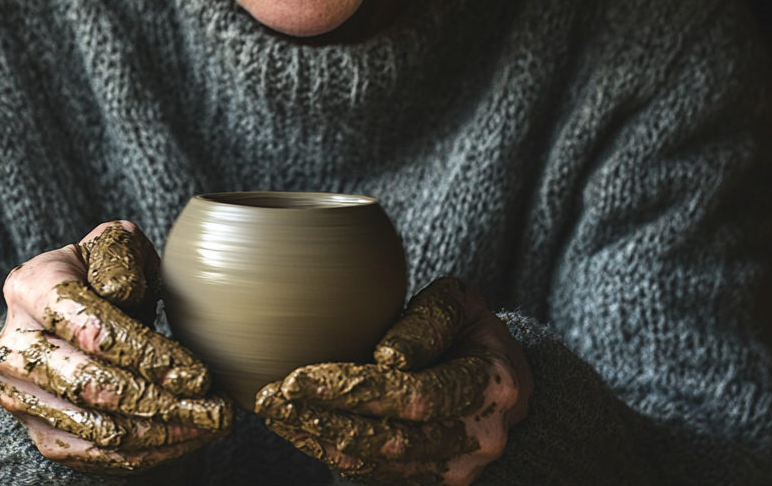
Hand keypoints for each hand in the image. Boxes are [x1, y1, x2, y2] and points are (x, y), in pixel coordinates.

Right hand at [0, 220, 231, 473]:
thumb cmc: (103, 270)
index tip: (197, 374)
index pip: (92, 329)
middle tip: (217, 409)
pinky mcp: (35, 430)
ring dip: (163, 433)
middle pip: (91, 386)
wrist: (69, 308)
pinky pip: (91, 454)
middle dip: (162, 403)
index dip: (146, 355)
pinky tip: (184, 438)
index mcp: (31, 287)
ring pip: (96, 429)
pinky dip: (144, 453)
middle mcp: (14, 346)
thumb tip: (121, 293)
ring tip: (211, 424)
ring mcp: (20, 394)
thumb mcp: (115, 246)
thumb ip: (120, 258)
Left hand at [256, 277, 530, 484]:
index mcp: (490, 386)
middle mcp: (478, 437)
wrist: (502, 379)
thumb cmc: (469, 328)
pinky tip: (298, 428)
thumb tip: (388, 356)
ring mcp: (457, 468)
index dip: (353, 391)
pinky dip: (332, 453)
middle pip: (389, 439)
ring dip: (317, 440)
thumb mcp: (458, 303)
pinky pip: (376, 474)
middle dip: (322, 420)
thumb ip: (428, 321)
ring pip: (377, 464)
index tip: (297, 377)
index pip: (414, 395)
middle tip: (269, 398)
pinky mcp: (433, 481)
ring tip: (272, 412)